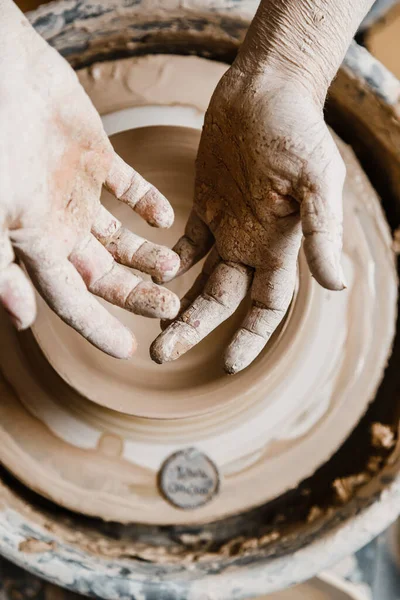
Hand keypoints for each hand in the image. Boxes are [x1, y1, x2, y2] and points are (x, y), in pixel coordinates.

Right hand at [0, 17, 179, 357]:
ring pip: (122, 238)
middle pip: (104, 275)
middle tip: (172, 309)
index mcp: (35, 243)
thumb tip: (23, 321)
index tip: (129, 350)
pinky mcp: (97, 157)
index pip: (70, 300)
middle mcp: (59, 223)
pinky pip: (130, 189)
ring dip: (148, 255)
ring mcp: (79, 191)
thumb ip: (2, 266)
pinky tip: (167, 218)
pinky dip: (149, 203)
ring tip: (174, 267)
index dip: (97, 327)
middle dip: (136, 295)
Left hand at [151, 66, 344, 372]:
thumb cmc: (297, 129)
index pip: (267, 304)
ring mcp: (228, 226)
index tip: (228, 365)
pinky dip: (168, 263)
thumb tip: (337, 285)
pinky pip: (185, 245)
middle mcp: (253, 244)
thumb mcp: (317, 179)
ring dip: (176, 303)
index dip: (251, 336)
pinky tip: (150, 278)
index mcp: (280, 245)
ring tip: (152, 328)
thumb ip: (322, 230)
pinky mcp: (205, 205)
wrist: (266, 90)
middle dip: (195, 328)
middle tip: (162, 353)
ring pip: (199, 279)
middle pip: (222, 300)